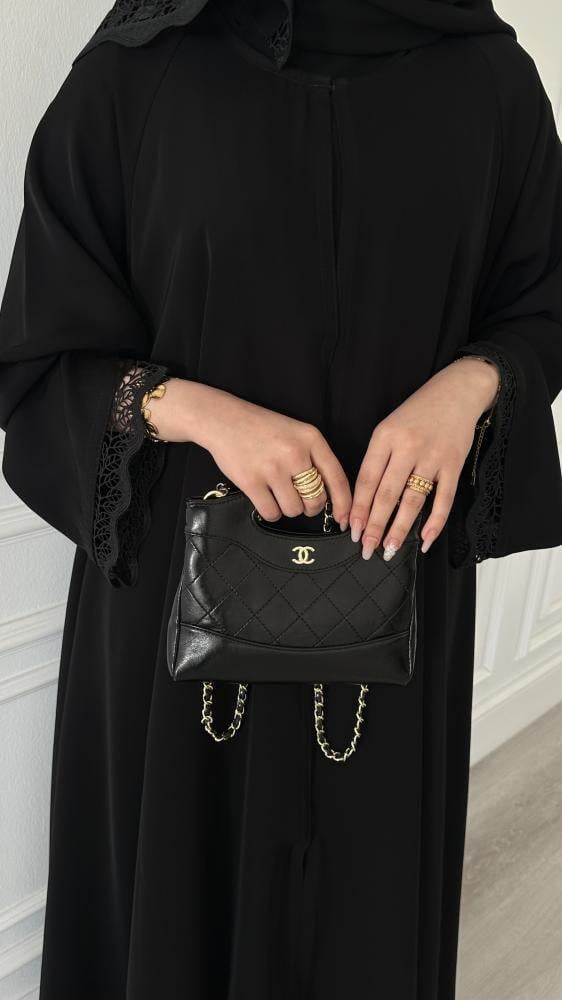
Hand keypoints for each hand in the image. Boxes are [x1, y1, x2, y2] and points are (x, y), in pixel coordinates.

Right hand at [150, 379, 351, 523]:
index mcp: (311, 439)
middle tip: (300, 499)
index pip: (337, 478)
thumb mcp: (297, 434)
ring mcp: (272, 468)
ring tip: (277, 492)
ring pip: (294, 510)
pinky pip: (272, 513)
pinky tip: (265, 497)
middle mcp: (294, 453)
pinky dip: (271, 511)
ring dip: (288, 508)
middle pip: (316, 500)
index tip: (345, 519)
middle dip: (310, 507)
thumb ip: (315, 459)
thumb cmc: (263, 429)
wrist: (224, 419)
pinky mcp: (251, 481)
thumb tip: (331, 499)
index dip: (344, 504)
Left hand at [349, 357, 500, 558]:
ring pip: (413, 500)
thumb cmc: (418, 412)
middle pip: (387, 494)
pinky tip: (424, 540)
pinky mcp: (454, 464)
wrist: (457, 392)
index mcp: (385, 437)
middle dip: (375, 525)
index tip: (352, 529)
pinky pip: (444, 499)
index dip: (359, 508)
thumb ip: (377, 458)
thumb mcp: (389, 427)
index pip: (367, 479)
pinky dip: (435, 522)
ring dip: (400, 528)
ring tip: (390, 549)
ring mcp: (432, 457)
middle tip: (367, 548)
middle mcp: (407, 447)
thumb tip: (365, 500)